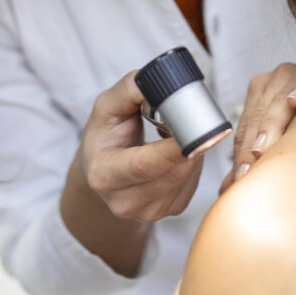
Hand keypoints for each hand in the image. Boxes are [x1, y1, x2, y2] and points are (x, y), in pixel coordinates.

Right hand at [74, 70, 205, 222]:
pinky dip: (192, 165)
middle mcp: (123, 201)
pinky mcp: (167, 212)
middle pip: (172, 173)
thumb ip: (130, 89)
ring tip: (176, 134)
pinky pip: (192, 186)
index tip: (195, 132)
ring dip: (192, 152)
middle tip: (193, 119)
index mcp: (103, 174)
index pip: (143, 165)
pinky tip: (177, 153)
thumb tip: (160, 81)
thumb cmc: (104, 135)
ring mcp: (146, 212)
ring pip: (186, 179)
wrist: (100, 169)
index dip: (171, 150)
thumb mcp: (107, 107)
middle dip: (189, 144)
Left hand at [219, 62, 295, 193]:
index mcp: (259, 94)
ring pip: (277, 103)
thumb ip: (256, 159)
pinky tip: (295, 101)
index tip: (240, 181)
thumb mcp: (283, 136)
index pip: (246, 130)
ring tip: (261, 149)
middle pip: (257, 118)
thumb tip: (228, 189)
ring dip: (269, 125)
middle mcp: (273, 81)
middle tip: (248, 173)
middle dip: (251, 148)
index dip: (241, 156)